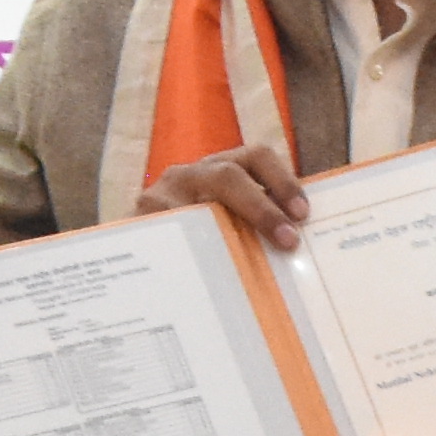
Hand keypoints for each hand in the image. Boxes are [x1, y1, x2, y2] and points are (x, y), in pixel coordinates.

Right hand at [142, 141, 309, 251]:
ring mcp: (160, 196)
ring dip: (231, 234)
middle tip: (288, 241)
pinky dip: (197, 256)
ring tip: (252, 267)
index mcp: (217, 169)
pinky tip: (210, 277)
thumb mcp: (223, 224)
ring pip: (201, 207)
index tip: (302, 214)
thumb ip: (251, 226)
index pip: (256, 157)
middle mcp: (189, 174)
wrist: (133, 255)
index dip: (283, 181)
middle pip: (230, 175)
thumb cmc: (192, 241)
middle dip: (263, 208)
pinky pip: (174, 237)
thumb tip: (297, 248)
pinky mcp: (140, 221)